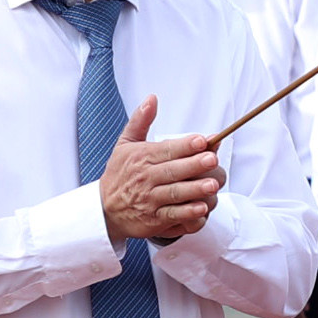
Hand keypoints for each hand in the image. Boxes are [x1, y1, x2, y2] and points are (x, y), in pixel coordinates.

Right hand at [99, 95, 222, 242]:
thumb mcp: (125, 144)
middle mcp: (146, 178)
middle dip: (194, 165)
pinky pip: (173, 216)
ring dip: (195, 189)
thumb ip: (140, 121)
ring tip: (212, 184)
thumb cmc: (120, 174)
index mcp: (141, 157)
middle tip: (212, 159)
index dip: (185, 145)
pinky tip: (202, 208)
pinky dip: (187, 213)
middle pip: (174, 171)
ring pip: (175, 194)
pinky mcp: (154, 220)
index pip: (166, 149)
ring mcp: (150, 200)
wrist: (104, 209)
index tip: (202, 140)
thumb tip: (152, 98)